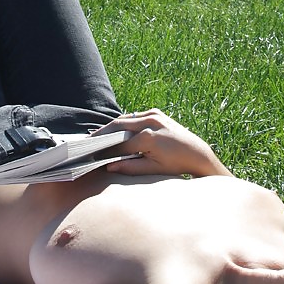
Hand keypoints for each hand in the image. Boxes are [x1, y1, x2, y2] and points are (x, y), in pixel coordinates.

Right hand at [95, 109, 231, 177]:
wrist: (196, 153)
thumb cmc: (175, 165)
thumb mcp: (152, 170)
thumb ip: (130, 167)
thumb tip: (108, 166)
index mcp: (148, 137)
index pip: (119, 144)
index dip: (105, 150)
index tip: (92, 155)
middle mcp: (150, 122)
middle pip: (118, 126)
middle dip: (102, 134)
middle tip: (88, 142)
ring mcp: (154, 115)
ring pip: (125, 119)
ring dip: (111, 127)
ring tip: (97, 137)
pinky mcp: (157, 112)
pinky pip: (135, 117)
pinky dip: (124, 123)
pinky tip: (114, 131)